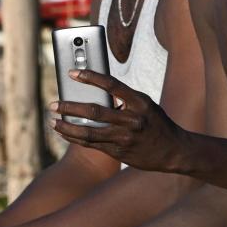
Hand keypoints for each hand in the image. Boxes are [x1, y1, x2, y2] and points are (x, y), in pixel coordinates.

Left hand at [51, 69, 187, 172]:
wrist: (173, 150)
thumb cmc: (156, 123)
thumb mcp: (145, 105)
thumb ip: (124, 99)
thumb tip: (95, 94)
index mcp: (139, 102)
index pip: (110, 84)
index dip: (89, 77)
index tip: (72, 73)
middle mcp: (131, 119)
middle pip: (94, 110)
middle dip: (69, 107)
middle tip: (53, 104)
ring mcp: (124, 138)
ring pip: (88, 132)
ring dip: (67, 127)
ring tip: (53, 122)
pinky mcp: (119, 152)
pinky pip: (92, 144)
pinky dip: (76, 138)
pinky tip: (65, 133)